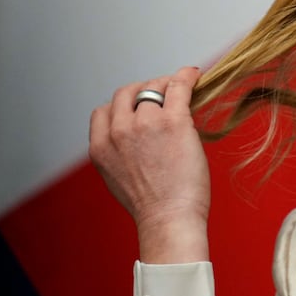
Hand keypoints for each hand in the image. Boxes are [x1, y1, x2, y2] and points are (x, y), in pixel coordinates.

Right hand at [88, 65, 210, 262]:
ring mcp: (145, 123)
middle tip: (162, 95)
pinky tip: (194, 76)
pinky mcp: (172, 121)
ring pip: (153, 88)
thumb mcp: (119, 177)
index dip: (122, 107)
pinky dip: (186, 77)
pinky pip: (177, 87)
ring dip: (167, 87)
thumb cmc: (152, 206)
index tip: (139, 108)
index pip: (103, 111)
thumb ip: (120, 151)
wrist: (169, 220)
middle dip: (143, 90)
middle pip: (125, 93)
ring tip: (181, 92)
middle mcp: (118, 132)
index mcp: (100, 147)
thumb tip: (141, 130)